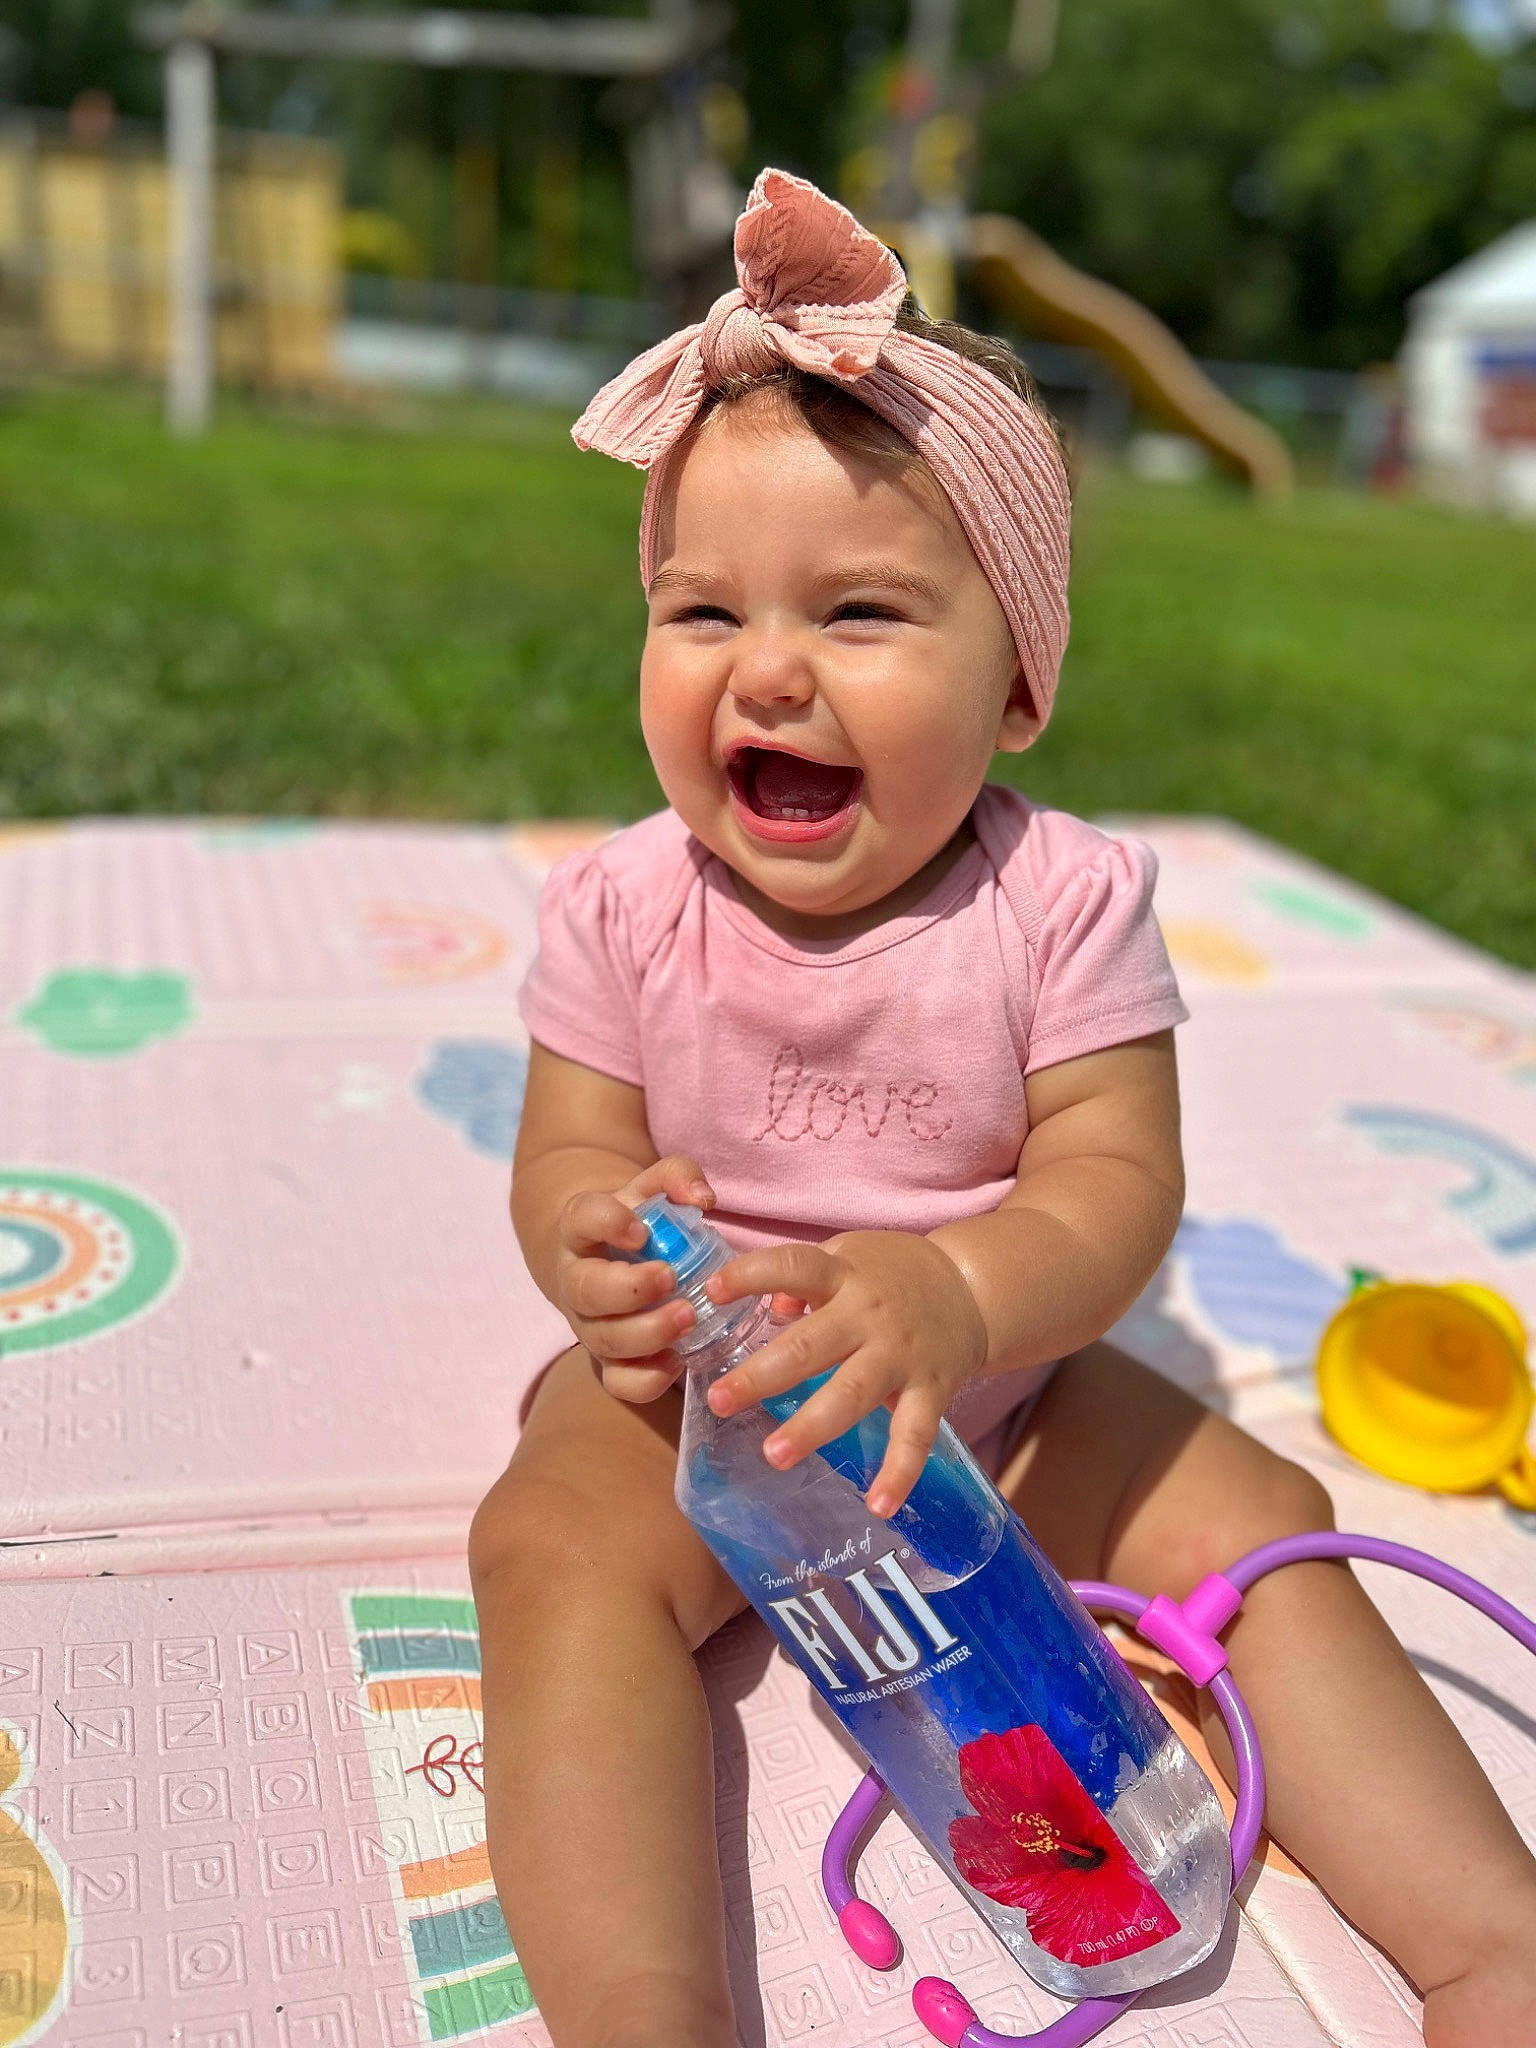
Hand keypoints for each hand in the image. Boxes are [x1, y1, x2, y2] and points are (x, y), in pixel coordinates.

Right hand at [554, 1154, 715, 1404]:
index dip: (608, 1224)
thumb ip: (677, 1177)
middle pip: (587, 1291)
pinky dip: (644, 1381)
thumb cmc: (635, 1220)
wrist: (602, 1256)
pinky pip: (616, 1381)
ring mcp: (589, 1323)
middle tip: (671, 1279)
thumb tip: (704, 1198)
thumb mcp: (651, 1188)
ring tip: (688, 1319)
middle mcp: (576, 1278)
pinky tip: (676, 1363)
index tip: (640, 1230)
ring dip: (646, 1335)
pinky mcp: (607, 1359)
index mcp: (582, 1228)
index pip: (583, 1219)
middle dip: (630, 1290)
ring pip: (603, 1339)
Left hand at [700, 1231, 987, 1517]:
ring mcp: (902, 1356)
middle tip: (719, 1401)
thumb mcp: (850, 1255)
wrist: (973, 1288)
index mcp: (844, 1276)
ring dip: (812, 1426)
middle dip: (763, 1375)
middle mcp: (871, 1315)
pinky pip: (915, 1436)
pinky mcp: (932, 1390)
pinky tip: (878, 1506)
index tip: (712, 1290)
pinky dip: (900, 1473)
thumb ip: (805, 1278)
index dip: (751, 1275)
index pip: (793, 1266)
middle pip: (811, 1345)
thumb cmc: (893, 1272)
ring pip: (854, 1394)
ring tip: (774, 1455)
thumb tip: (765, 1305)